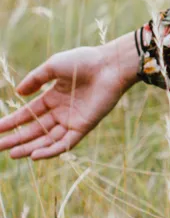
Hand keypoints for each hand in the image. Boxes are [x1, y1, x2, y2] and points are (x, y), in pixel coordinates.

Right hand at [0, 34, 140, 160]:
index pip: (29, 113)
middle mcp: (62, 110)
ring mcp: (73, 119)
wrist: (109, 65)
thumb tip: (18, 93)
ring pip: (48, 138)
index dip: (13, 121)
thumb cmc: (83, 61)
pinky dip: (51, 150)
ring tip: (12, 154)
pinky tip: (35, 156)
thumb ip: (35, 79)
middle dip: (17, 138)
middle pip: (36, 129)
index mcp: (54, 96)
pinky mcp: (85, 126)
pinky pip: (66, 142)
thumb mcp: (53, 67)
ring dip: (31, 147)